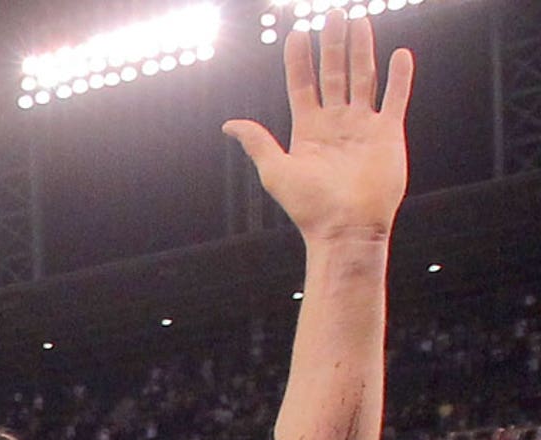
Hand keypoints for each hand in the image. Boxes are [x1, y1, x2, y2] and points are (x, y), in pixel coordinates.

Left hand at [223, 12, 413, 243]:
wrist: (346, 228)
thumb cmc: (309, 207)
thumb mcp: (276, 172)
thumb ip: (257, 143)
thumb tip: (229, 125)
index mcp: (308, 132)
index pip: (302, 86)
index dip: (299, 60)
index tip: (297, 33)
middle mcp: (335, 124)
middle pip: (333, 74)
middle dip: (333, 44)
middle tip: (333, 13)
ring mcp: (363, 127)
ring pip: (363, 77)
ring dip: (361, 49)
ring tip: (359, 20)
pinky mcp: (389, 133)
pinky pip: (395, 97)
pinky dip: (400, 76)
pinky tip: (400, 53)